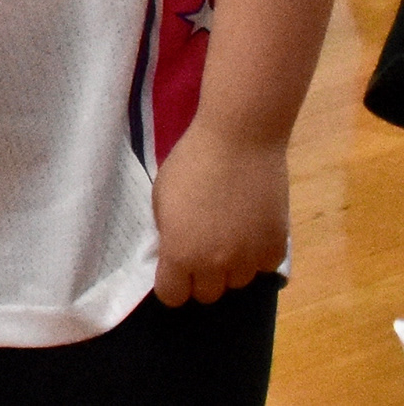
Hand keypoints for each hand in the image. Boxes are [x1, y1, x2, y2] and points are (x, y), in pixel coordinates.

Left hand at [151, 117, 287, 305]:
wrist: (239, 142)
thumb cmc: (191, 163)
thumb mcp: (162, 198)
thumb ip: (168, 234)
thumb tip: (173, 253)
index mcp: (181, 253)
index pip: (173, 296)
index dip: (171, 284)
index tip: (173, 270)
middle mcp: (216, 266)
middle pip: (207, 294)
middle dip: (200, 277)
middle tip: (201, 248)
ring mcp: (250, 261)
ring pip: (237, 283)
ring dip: (231, 267)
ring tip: (228, 234)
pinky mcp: (277, 250)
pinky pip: (263, 268)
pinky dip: (256, 255)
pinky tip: (250, 229)